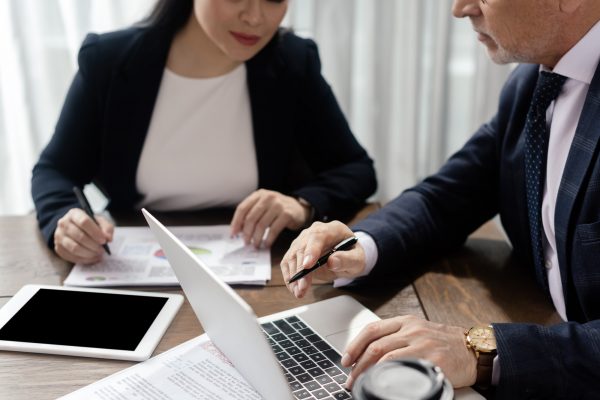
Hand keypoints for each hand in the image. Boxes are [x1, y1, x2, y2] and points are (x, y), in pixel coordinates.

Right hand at [54, 208, 113, 263]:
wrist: (75, 228)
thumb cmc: (90, 225)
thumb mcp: (100, 222)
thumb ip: (107, 228)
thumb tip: (108, 238)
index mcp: (74, 214)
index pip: (84, 222)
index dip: (95, 232)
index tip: (104, 240)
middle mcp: (63, 224)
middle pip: (79, 236)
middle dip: (93, 245)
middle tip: (103, 249)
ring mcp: (59, 237)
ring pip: (74, 248)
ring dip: (89, 253)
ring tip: (99, 254)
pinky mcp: (58, 248)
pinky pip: (71, 257)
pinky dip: (84, 259)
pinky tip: (93, 258)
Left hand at [230, 189, 310, 247]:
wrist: (298, 208)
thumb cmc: (277, 210)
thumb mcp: (263, 206)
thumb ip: (251, 214)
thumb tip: (237, 231)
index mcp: (258, 194)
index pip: (242, 208)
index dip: (236, 223)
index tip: (233, 234)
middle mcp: (268, 197)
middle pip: (251, 218)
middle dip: (246, 233)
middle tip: (246, 242)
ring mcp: (278, 205)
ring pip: (261, 225)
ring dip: (257, 238)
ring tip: (255, 245)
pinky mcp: (287, 214)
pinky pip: (273, 230)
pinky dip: (268, 239)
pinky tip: (266, 244)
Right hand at [280, 221, 365, 298]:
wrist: (347, 256)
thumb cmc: (352, 255)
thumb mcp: (357, 259)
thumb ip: (347, 259)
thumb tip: (332, 262)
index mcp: (332, 229)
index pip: (318, 236)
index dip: (311, 250)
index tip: (307, 266)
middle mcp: (314, 231)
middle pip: (302, 248)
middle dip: (301, 270)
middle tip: (303, 287)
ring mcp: (303, 240)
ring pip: (292, 256)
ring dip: (293, 275)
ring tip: (299, 292)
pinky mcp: (296, 250)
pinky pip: (288, 262)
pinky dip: (289, 276)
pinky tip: (294, 288)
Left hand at [341, 315, 476, 388]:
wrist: (474, 350)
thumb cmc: (445, 343)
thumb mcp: (419, 331)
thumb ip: (397, 337)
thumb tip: (370, 355)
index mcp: (407, 322)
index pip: (372, 330)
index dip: (355, 345)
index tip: (346, 359)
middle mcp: (413, 331)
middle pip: (376, 346)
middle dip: (358, 365)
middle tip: (351, 380)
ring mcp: (423, 346)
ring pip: (386, 359)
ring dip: (370, 375)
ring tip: (363, 386)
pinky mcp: (433, 362)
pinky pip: (405, 372)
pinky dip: (390, 380)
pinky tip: (384, 387)